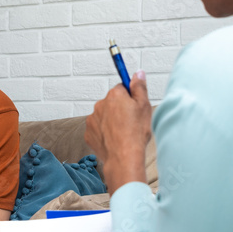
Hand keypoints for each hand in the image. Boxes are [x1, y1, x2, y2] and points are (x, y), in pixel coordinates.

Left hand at [85, 70, 151, 193]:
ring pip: (104, 116)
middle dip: (120, 109)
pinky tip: (115, 140)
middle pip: (112, 102)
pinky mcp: (89, 133)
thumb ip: (140, 87)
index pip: (122, 88)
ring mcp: (92, 119)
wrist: (123, 158)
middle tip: (132, 122)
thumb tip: (138, 73)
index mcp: (114, 95)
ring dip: (112, 121)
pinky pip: (98, 129)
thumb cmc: (135, 133)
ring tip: (123, 134)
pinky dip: (105, 133)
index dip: (130, 97)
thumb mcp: (144, 106)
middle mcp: (100, 104)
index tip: (134, 106)